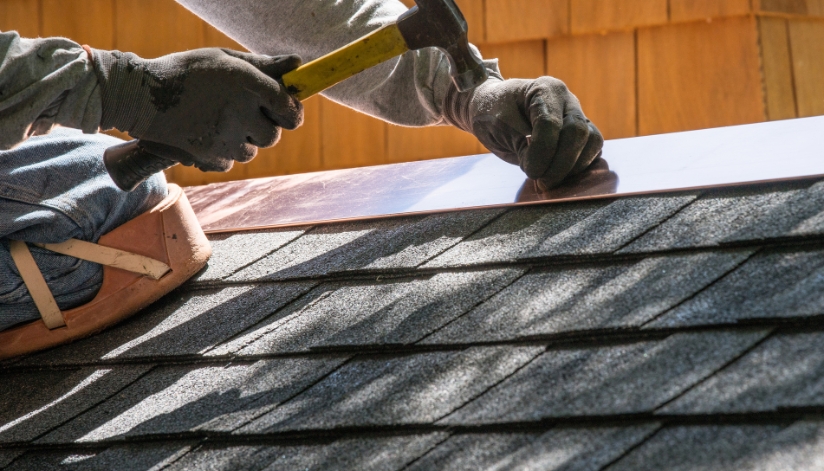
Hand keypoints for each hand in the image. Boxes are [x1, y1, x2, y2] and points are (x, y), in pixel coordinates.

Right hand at [92, 48, 302, 171]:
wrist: (141, 96)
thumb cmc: (187, 72)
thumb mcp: (225, 60)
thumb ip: (264, 66)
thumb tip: (298, 66)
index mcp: (247, 84)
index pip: (289, 109)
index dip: (292, 112)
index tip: (286, 111)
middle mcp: (240, 113)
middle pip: (272, 136)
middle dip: (263, 127)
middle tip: (243, 114)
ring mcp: (225, 138)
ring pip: (251, 151)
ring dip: (242, 140)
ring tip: (218, 121)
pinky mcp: (209, 157)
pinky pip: (229, 162)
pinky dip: (222, 153)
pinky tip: (205, 133)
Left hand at [444, 76, 603, 190]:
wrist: (492, 110)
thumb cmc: (492, 113)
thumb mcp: (498, 126)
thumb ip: (521, 145)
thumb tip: (543, 169)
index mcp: (544, 89)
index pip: (550, 124)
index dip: (542, 153)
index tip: (529, 171)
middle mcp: (567, 100)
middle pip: (578, 132)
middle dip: (561, 164)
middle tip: (542, 182)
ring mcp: (577, 115)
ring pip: (593, 141)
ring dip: (573, 167)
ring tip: (549, 179)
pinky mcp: (581, 134)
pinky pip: (592, 151)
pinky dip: (579, 167)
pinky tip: (559, 176)